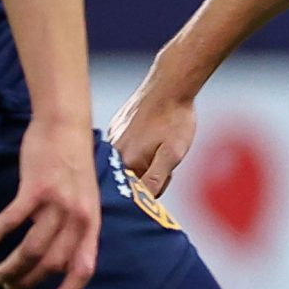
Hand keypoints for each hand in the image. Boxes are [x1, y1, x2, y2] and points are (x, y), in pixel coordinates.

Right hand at [0, 115, 100, 288]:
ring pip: (31, 249)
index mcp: (91, 223)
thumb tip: (59, 257)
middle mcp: (78, 217)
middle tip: (8, 287)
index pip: (84, 266)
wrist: (66, 126)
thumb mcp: (84, 199)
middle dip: (28, 281)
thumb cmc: (72, 163)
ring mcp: (57, 203)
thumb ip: (75, 226)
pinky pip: (11, 222)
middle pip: (51, 264)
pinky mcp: (36, 189)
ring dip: (10, 267)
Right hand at [108, 75, 198, 197]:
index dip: (154, 190)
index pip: (134, 194)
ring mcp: (113, 138)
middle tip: (166, 160)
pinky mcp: (116, 127)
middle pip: (130, 181)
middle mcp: (113, 152)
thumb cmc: (174, 119)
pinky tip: (151, 136)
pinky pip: (125, 149)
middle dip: (149, 177)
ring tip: (160, 145)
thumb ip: (156, 180)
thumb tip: (143, 203)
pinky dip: (138, 148)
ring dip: (144, 162)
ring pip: (128, 164)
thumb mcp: (173, 154)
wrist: (170, 86)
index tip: (166, 176)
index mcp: (126, 162)